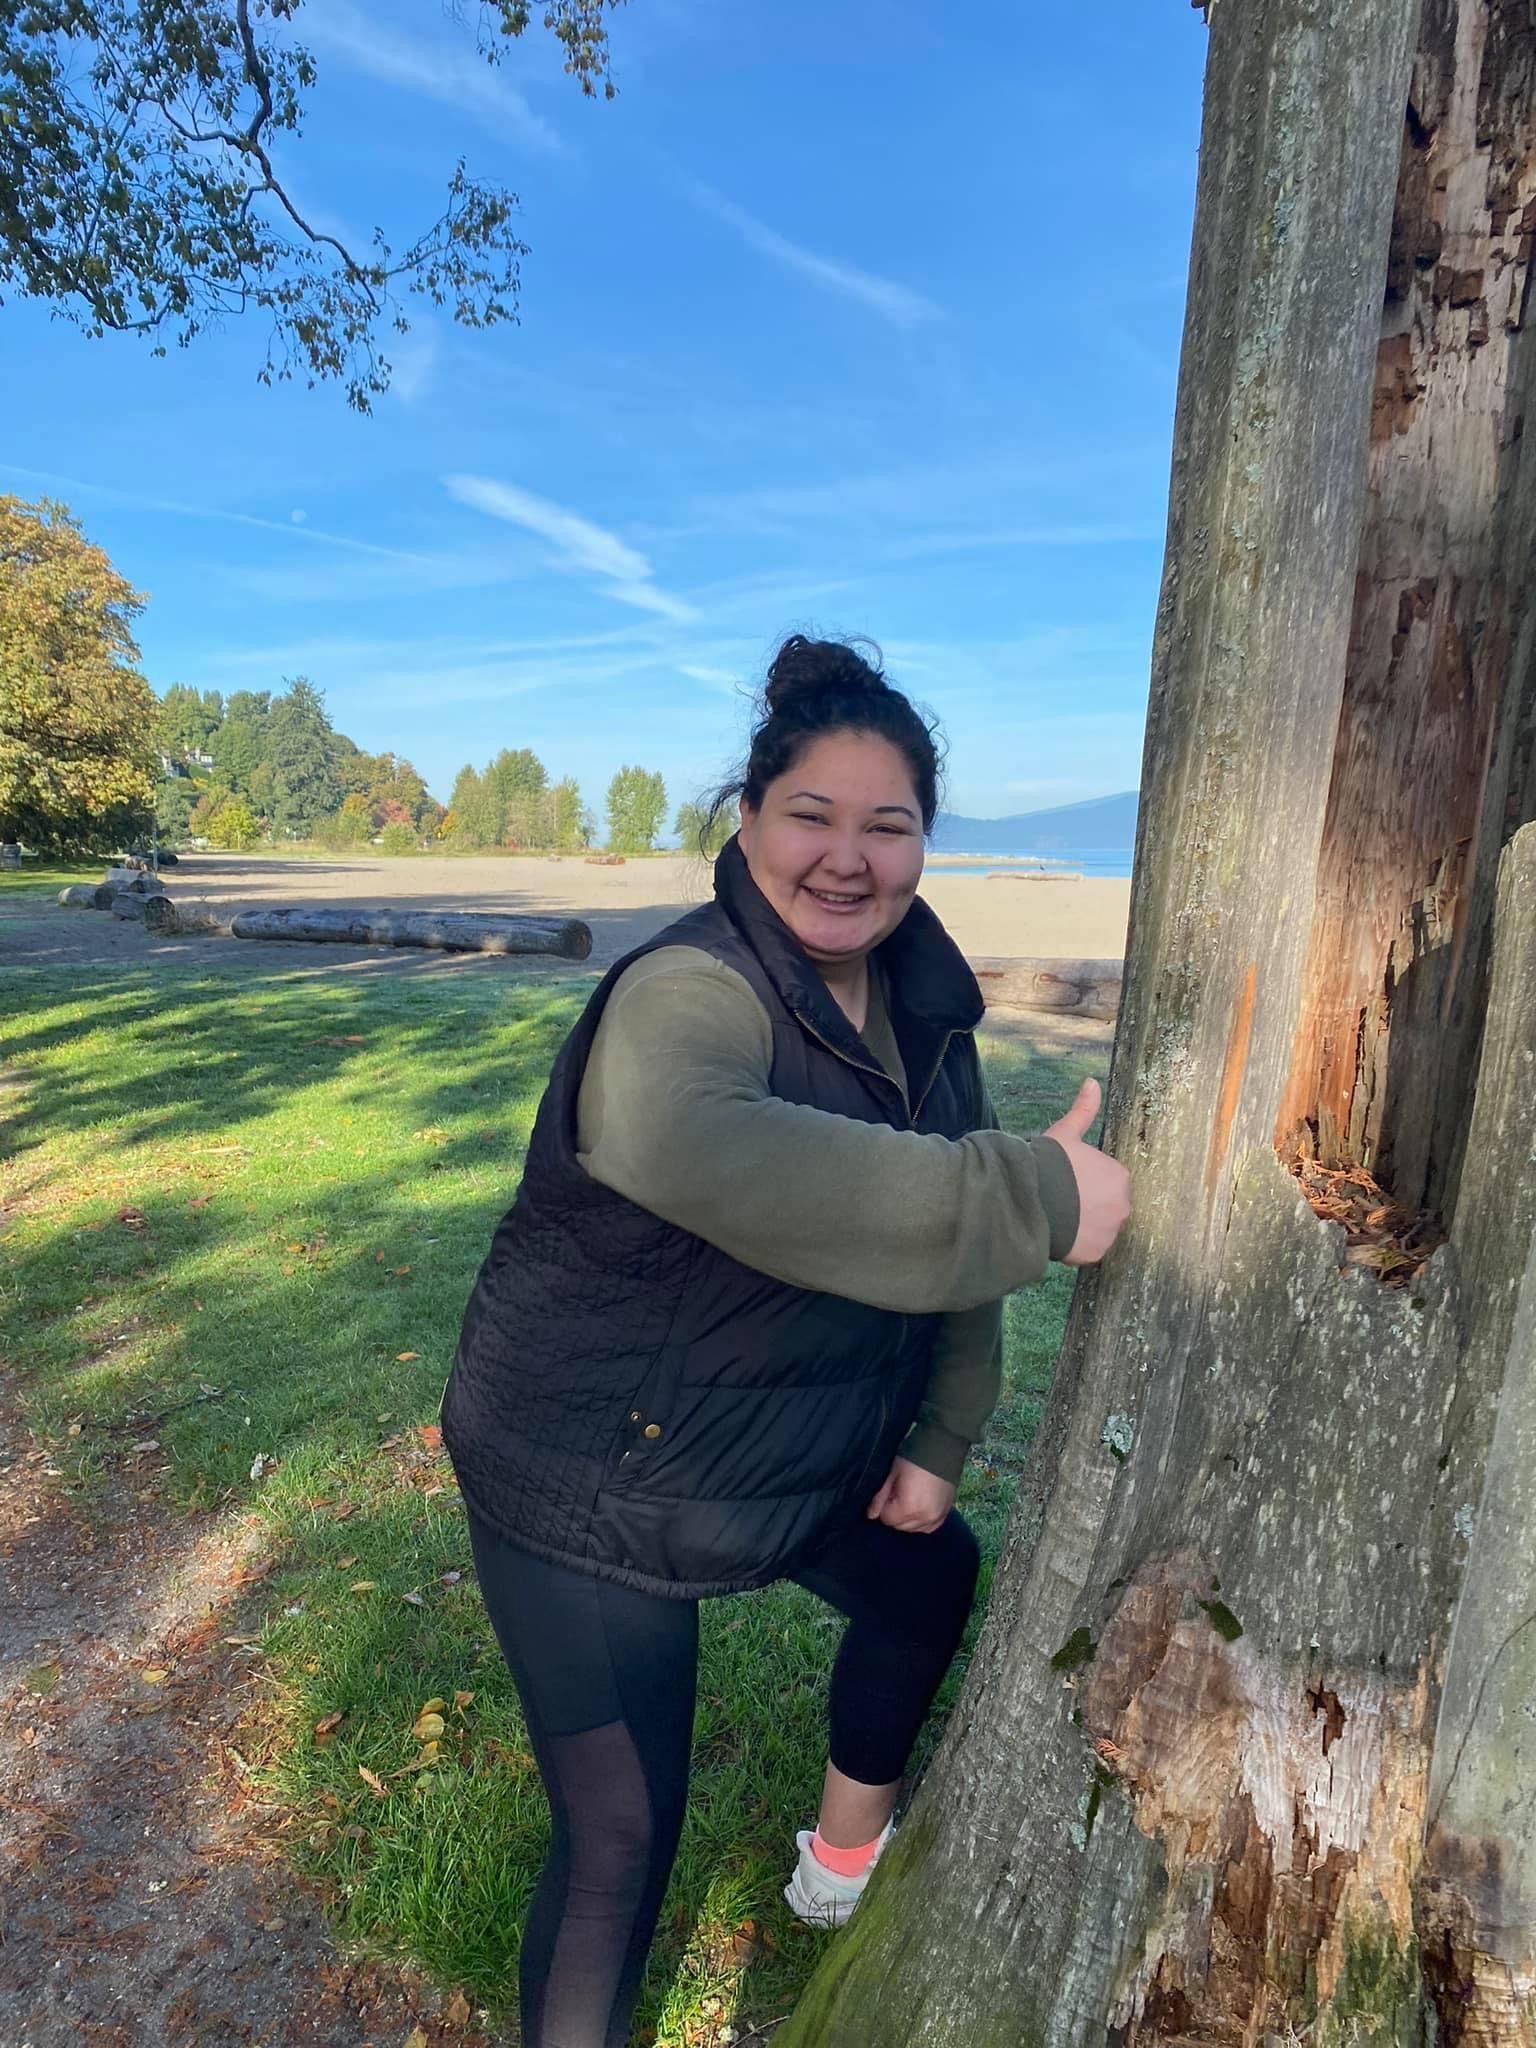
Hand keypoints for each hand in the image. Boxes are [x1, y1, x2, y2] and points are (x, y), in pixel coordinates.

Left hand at [866, 1456, 955, 1533]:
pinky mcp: (945, 1514)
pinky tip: (919, 1504)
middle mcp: (925, 1517)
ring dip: (908, 1518)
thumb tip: (871, 1515)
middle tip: (898, 1492)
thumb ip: (880, 1497)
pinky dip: (921, 1519)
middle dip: (895, 1513)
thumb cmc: (913, 1458)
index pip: (887, 1519)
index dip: (884, 1506)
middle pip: (900, 1526)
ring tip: (910, 1497)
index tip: (889, 1491)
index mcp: (909, 1507)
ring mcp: (937, 1518)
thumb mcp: (892, 1474)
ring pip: (913, 1528)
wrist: (942, 1448)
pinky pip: (927, 1527)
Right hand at [1044, 1077, 1131, 1266]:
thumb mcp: (1066, 1134)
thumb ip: (1083, 1110)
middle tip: (1062, 1200)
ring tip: (1059, 1217)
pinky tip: (1059, 1233)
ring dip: (1084, 1225)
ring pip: (1099, 1229)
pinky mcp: (1096, 1253)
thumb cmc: (1049, 1163)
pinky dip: (1077, 1245)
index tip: (1069, 1181)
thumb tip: (1091, 1081)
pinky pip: (1090, 1249)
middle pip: (1108, 1207)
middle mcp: (1123, 1206)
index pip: (1109, 1181)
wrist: (1030, 1198)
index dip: (1087, 1181)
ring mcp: (1110, 1232)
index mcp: (1120, 1177)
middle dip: (1089, 1205)